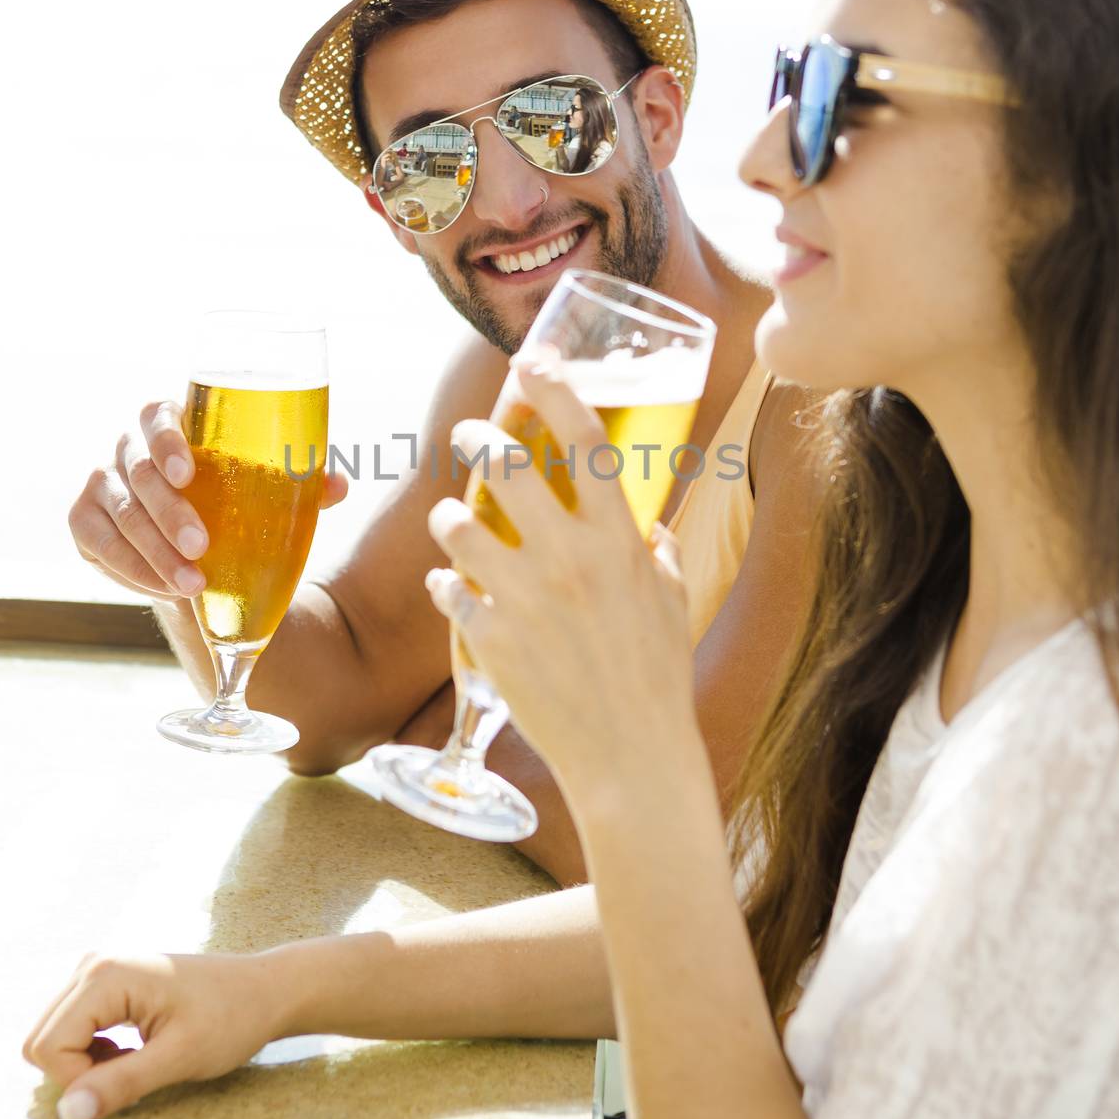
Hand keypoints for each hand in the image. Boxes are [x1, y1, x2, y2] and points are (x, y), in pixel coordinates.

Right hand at [22, 949, 282, 1118]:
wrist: (264, 989)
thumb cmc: (231, 1019)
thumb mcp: (180, 1058)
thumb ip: (121, 1084)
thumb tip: (66, 1115)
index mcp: (105, 975)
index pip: (48, 1047)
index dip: (79, 1081)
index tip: (129, 1080)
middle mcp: (91, 964)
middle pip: (41, 1040)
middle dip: (77, 1073)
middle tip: (132, 1070)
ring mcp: (96, 970)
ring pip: (52, 1036)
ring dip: (86, 1063)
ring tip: (136, 1057)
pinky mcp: (103, 982)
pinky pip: (70, 1029)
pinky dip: (92, 1052)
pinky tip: (131, 1049)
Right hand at [68, 401, 347, 600]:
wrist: (196, 540)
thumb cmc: (233, 496)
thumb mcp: (266, 486)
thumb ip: (300, 480)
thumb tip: (337, 483)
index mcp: (172, 423)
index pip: (156, 415)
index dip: (167, 440)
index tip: (188, 473)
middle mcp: (129, 448)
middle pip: (138, 471)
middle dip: (169, 512)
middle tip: (200, 546)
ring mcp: (102, 484)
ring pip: (119, 514)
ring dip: (154, 553)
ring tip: (193, 585)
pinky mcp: (85, 524)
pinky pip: (99, 545)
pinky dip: (132, 571)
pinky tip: (165, 590)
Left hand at [424, 359, 695, 794]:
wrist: (631, 758)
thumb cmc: (659, 679)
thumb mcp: (674, 603)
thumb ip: (658, 553)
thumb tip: (650, 528)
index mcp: (620, 540)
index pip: (586, 439)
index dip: (556, 386)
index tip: (532, 359)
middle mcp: (570, 558)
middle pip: (505, 466)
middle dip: (477, 438)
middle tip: (470, 437)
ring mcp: (525, 598)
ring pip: (456, 524)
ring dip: (448, 516)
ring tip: (452, 521)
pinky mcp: (489, 638)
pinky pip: (445, 589)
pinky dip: (444, 584)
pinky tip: (451, 589)